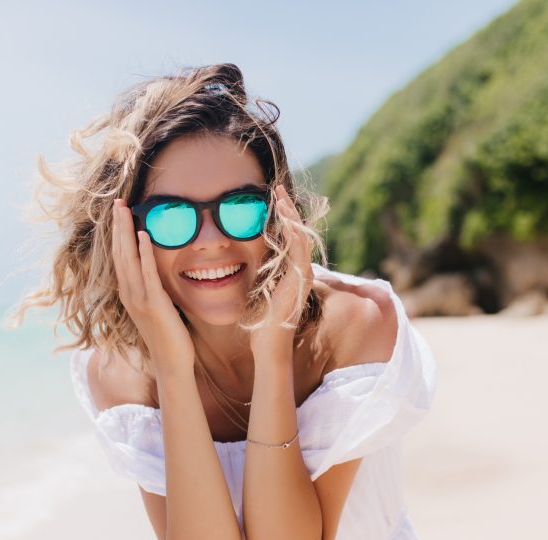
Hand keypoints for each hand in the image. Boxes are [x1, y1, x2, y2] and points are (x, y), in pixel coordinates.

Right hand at [112, 198, 194, 374]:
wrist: (172, 363)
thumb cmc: (168, 336)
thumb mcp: (157, 307)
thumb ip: (153, 287)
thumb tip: (157, 269)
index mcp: (128, 293)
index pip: (119, 257)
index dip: (117, 234)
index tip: (117, 212)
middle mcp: (129, 294)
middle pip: (119, 252)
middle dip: (117, 226)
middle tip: (117, 201)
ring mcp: (139, 299)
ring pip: (128, 258)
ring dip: (126, 232)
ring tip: (125, 209)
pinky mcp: (154, 304)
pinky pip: (147, 273)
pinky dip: (144, 253)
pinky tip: (142, 235)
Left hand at [250, 184, 312, 354]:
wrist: (269, 345)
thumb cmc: (261, 324)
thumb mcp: (257, 291)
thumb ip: (258, 275)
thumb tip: (244, 262)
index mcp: (291, 272)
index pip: (289, 236)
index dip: (282, 216)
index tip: (271, 199)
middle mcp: (301, 270)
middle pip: (298, 231)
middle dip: (287, 208)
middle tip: (277, 187)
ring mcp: (303, 274)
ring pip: (300, 235)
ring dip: (290, 213)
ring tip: (280, 194)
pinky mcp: (300, 278)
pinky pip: (299, 248)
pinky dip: (293, 230)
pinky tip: (285, 216)